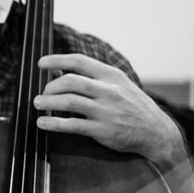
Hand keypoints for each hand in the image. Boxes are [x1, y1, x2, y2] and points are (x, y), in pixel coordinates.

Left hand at [34, 53, 185, 167]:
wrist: (156, 132)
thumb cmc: (132, 106)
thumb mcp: (119, 85)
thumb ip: (92, 78)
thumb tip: (58, 72)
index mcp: (112, 76)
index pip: (80, 61)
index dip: (57, 60)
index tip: (41, 63)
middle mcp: (108, 91)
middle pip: (70, 81)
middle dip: (51, 86)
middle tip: (43, 93)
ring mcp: (105, 111)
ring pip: (69, 101)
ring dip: (48, 102)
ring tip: (37, 104)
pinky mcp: (102, 130)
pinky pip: (72, 125)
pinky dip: (53, 123)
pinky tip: (42, 123)